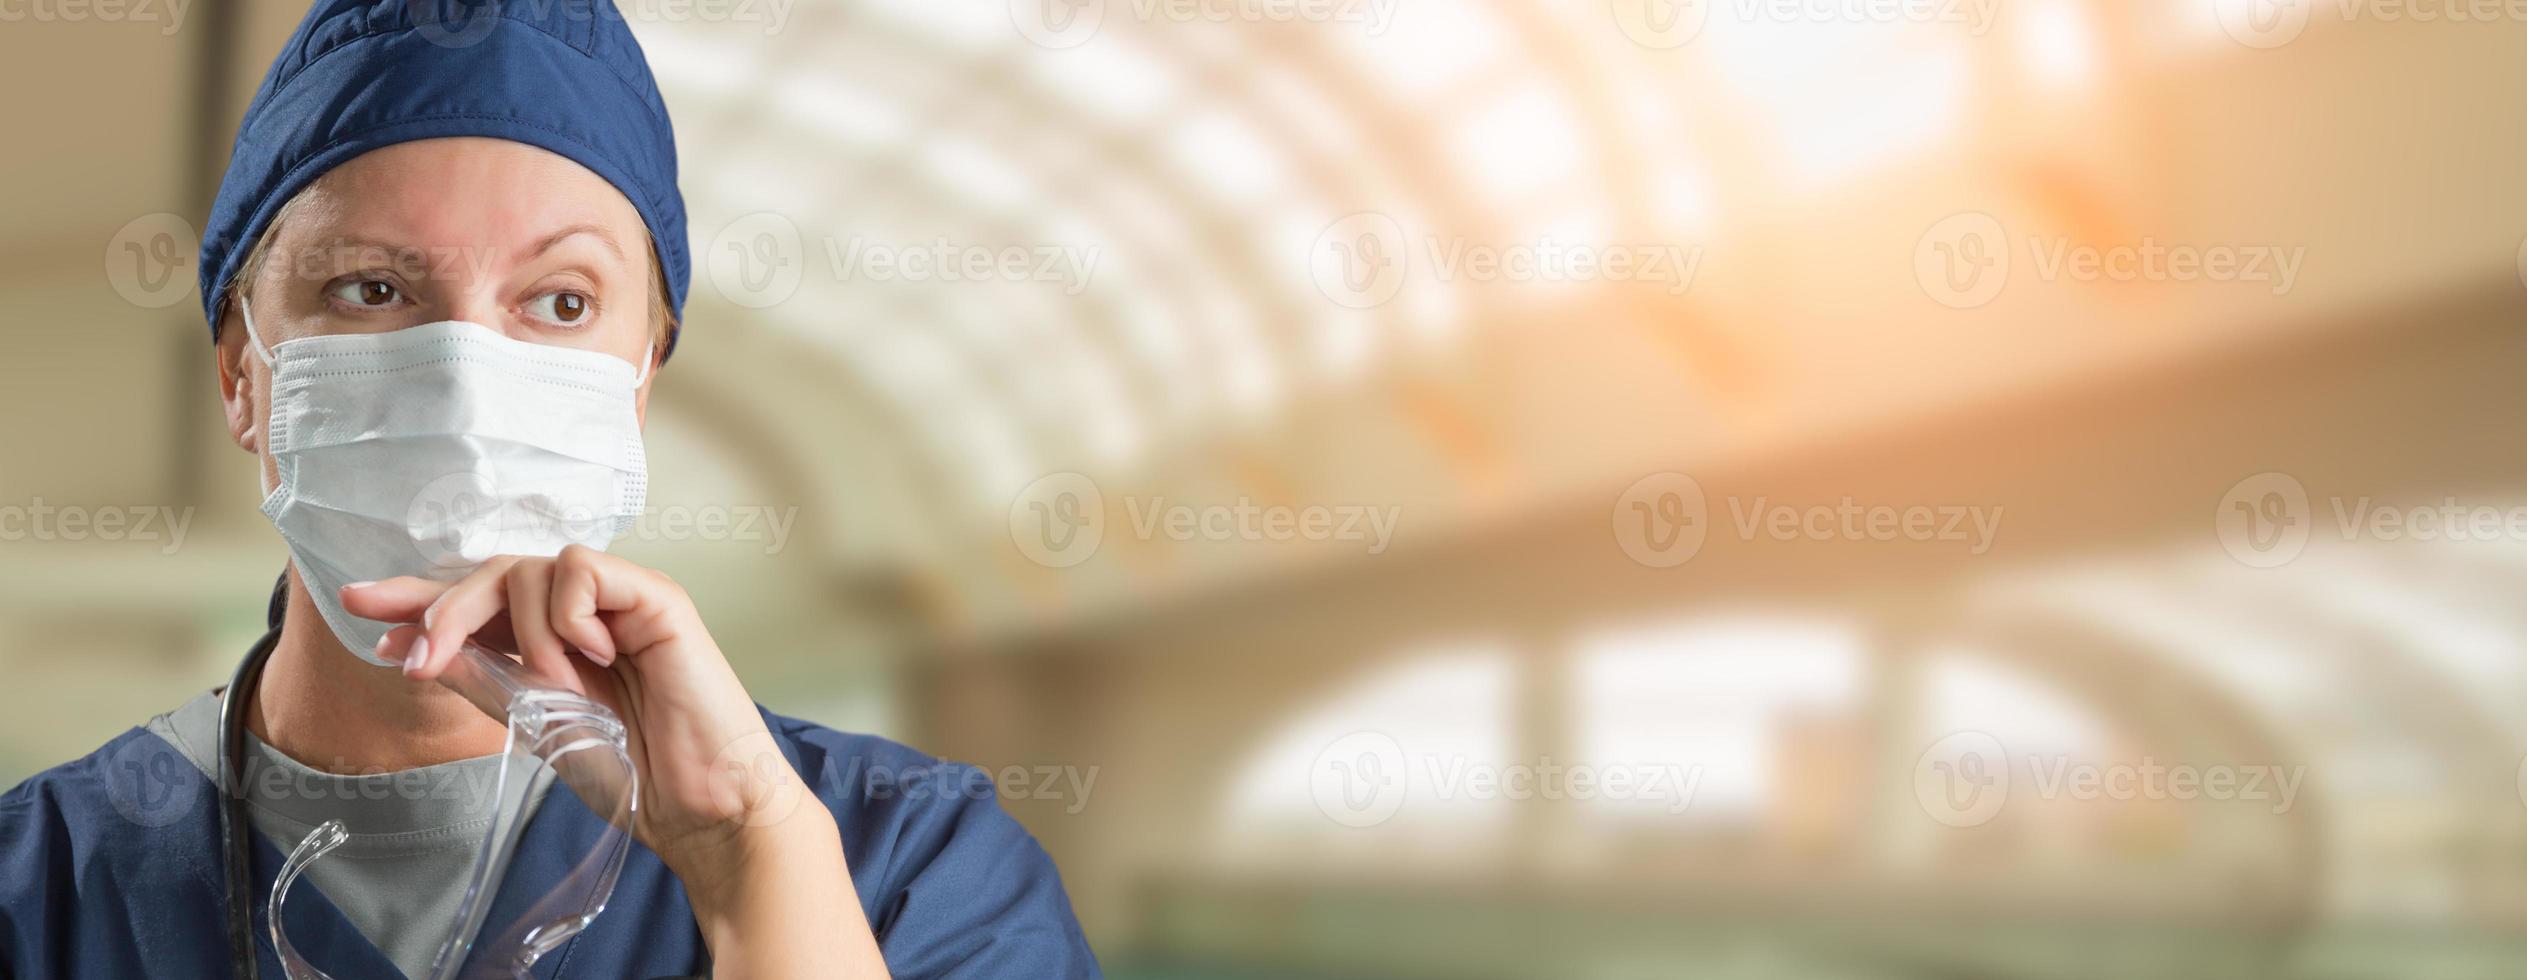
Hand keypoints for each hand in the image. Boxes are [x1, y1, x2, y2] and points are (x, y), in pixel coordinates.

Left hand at [340, 548, 885, 976]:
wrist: (699, 807)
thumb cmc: (633, 771)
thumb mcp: (535, 725)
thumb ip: (481, 680)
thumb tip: (408, 647)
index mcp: (554, 638)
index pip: (479, 599)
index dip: (418, 596)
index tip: (360, 606)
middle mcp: (586, 611)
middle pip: (497, 572)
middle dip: (446, 608)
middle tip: (423, 658)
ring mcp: (622, 601)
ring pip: (535, 567)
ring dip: (520, 628)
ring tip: (551, 683)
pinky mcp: (656, 599)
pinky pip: (586, 569)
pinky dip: (568, 613)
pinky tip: (590, 657)